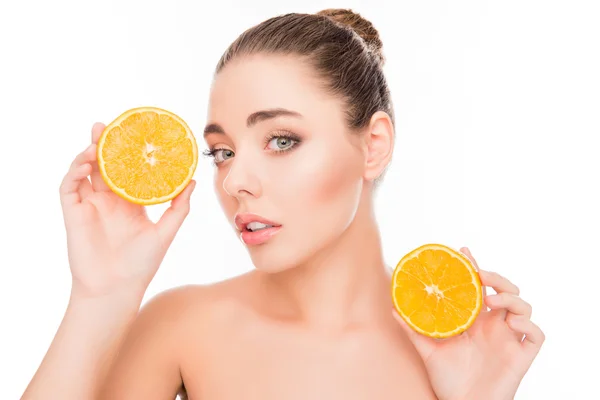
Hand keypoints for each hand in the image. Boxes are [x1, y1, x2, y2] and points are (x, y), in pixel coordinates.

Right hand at [59, 122, 195, 298]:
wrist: (117, 289)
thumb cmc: (141, 264)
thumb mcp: (165, 231)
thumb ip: (179, 207)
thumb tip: (193, 181)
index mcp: (130, 203)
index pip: (128, 170)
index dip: (128, 152)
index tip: (135, 134)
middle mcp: (109, 201)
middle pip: (104, 165)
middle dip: (104, 144)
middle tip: (107, 125)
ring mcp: (90, 206)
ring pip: (84, 171)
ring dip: (88, 153)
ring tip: (97, 139)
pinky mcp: (74, 214)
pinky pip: (69, 187)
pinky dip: (74, 171)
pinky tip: (85, 162)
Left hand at [394, 247, 544, 399]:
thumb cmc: (448, 380)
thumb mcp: (428, 350)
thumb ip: (413, 329)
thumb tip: (393, 308)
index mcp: (475, 320)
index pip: (480, 287)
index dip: (475, 267)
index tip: (463, 251)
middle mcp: (495, 326)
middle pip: (506, 291)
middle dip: (497, 278)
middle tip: (481, 276)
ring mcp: (509, 339)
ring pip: (524, 307)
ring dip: (511, 298)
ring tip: (490, 300)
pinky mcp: (521, 356)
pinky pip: (536, 335)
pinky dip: (528, 324)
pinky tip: (511, 322)